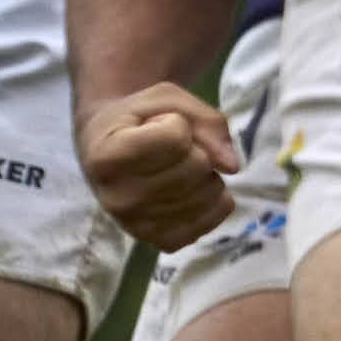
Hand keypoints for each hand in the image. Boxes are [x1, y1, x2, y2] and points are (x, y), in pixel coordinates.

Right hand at [77, 83, 241, 255]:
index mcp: (107, 157)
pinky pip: (215, 218)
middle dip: (196, 148)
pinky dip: (214, 199)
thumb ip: (206, 120)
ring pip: (210, 192)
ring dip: (206, 173)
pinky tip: (189, 189)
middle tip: (169, 148)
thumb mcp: (165, 99)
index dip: (177, 122)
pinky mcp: (161, 241)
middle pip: (197, 165)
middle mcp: (118, 198)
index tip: (155, 125)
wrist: (107, 150)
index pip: (176, 138)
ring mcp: (138, 226)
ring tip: (176, 168)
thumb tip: (232, 166)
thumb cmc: (137, 120)